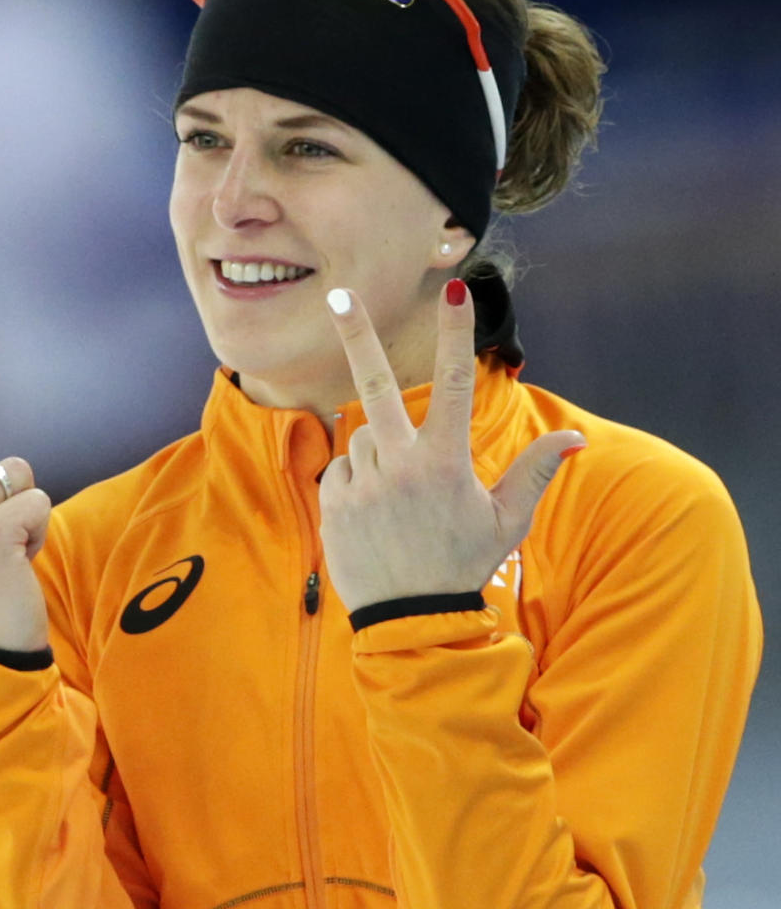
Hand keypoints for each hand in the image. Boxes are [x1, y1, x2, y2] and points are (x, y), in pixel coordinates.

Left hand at [318, 282, 584, 614]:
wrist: (411, 621)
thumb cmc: (464, 564)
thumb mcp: (506, 521)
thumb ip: (535, 471)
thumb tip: (575, 439)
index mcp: (446, 462)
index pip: (452, 382)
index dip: (455, 332)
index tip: (455, 287)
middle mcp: (401, 464)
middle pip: (375, 383)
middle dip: (358, 334)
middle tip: (341, 295)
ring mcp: (363, 482)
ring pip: (364, 436)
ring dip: (379, 450)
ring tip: (400, 499)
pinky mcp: (334, 501)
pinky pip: (343, 468)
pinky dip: (357, 480)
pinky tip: (375, 514)